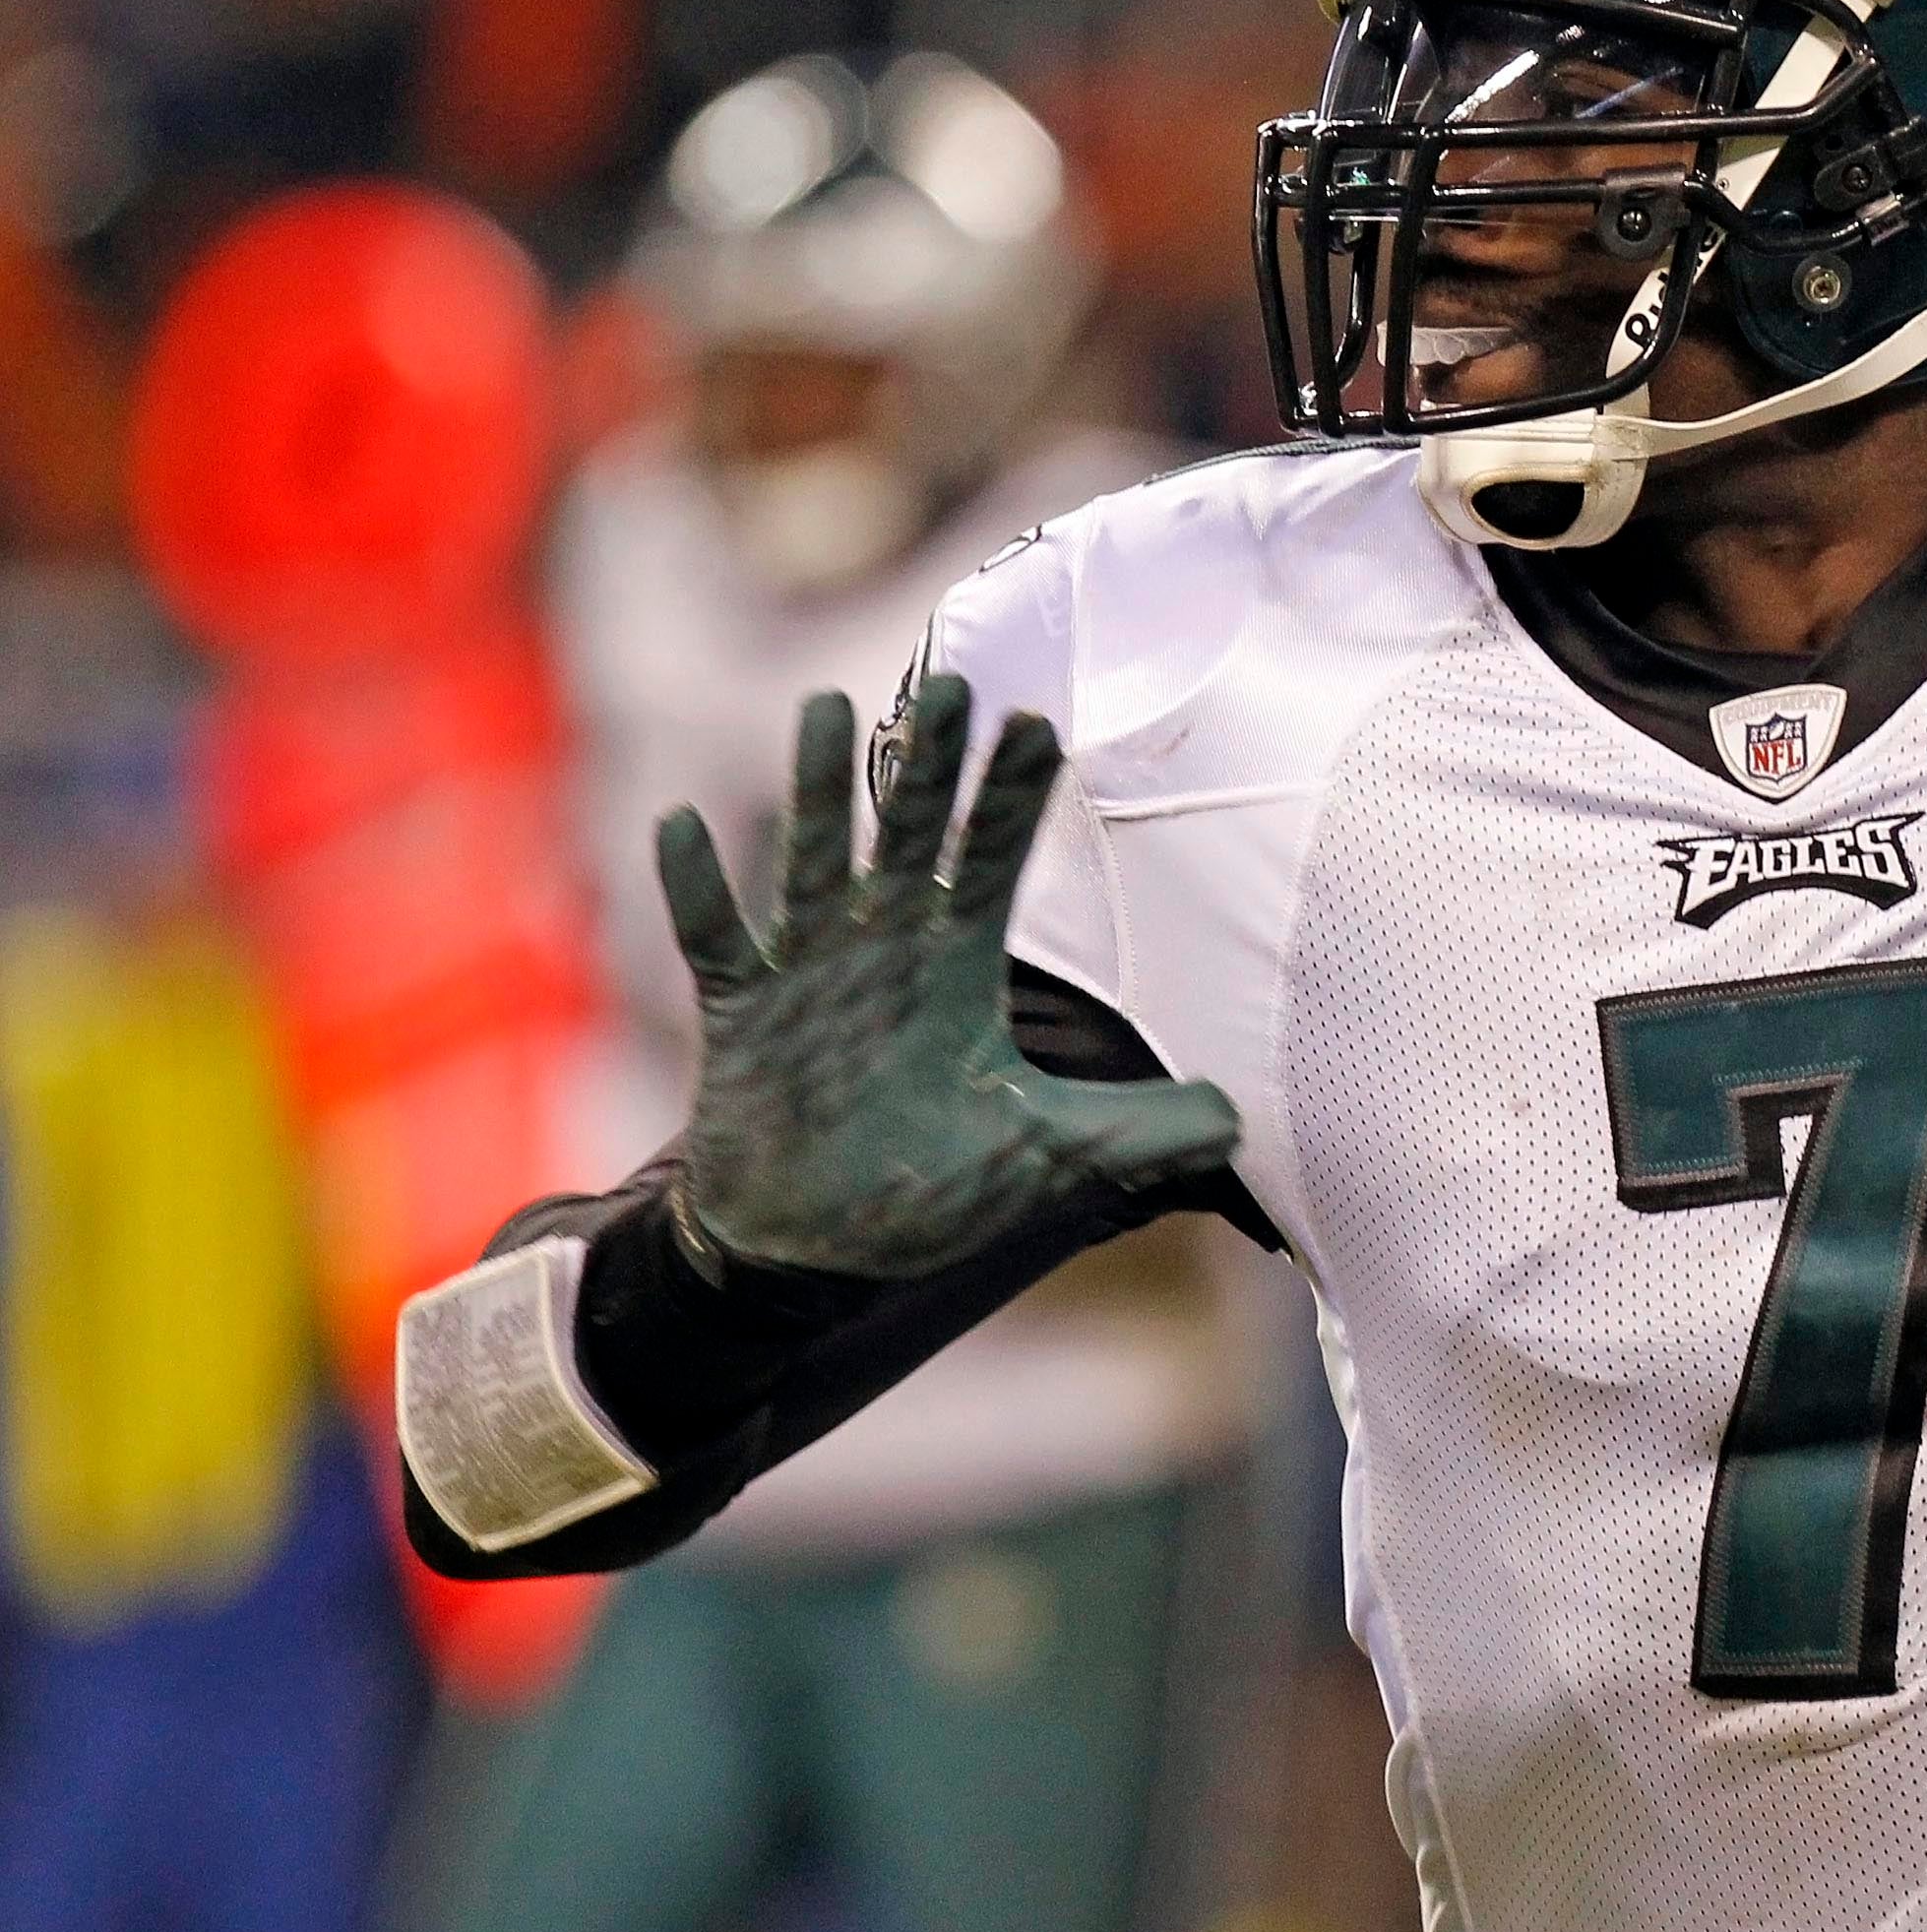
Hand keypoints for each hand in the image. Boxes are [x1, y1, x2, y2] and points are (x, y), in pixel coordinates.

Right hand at [656, 678, 1242, 1278]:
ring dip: (818, 791)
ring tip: (827, 708)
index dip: (1014, 798)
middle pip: (908, 837)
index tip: (1039, 724)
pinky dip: (697, 889)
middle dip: (930, 766)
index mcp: (955, 969)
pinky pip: (716, 940)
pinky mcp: (739, 1013)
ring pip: (812, 862)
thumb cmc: (928, 1189)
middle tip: (953, 681)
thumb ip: (1137, 1132)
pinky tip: (682, 824)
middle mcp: (883, 952)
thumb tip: (1239, 1125)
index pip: (993, 863)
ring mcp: (806, 975)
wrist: (813, 1251)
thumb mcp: (1046, 1158)